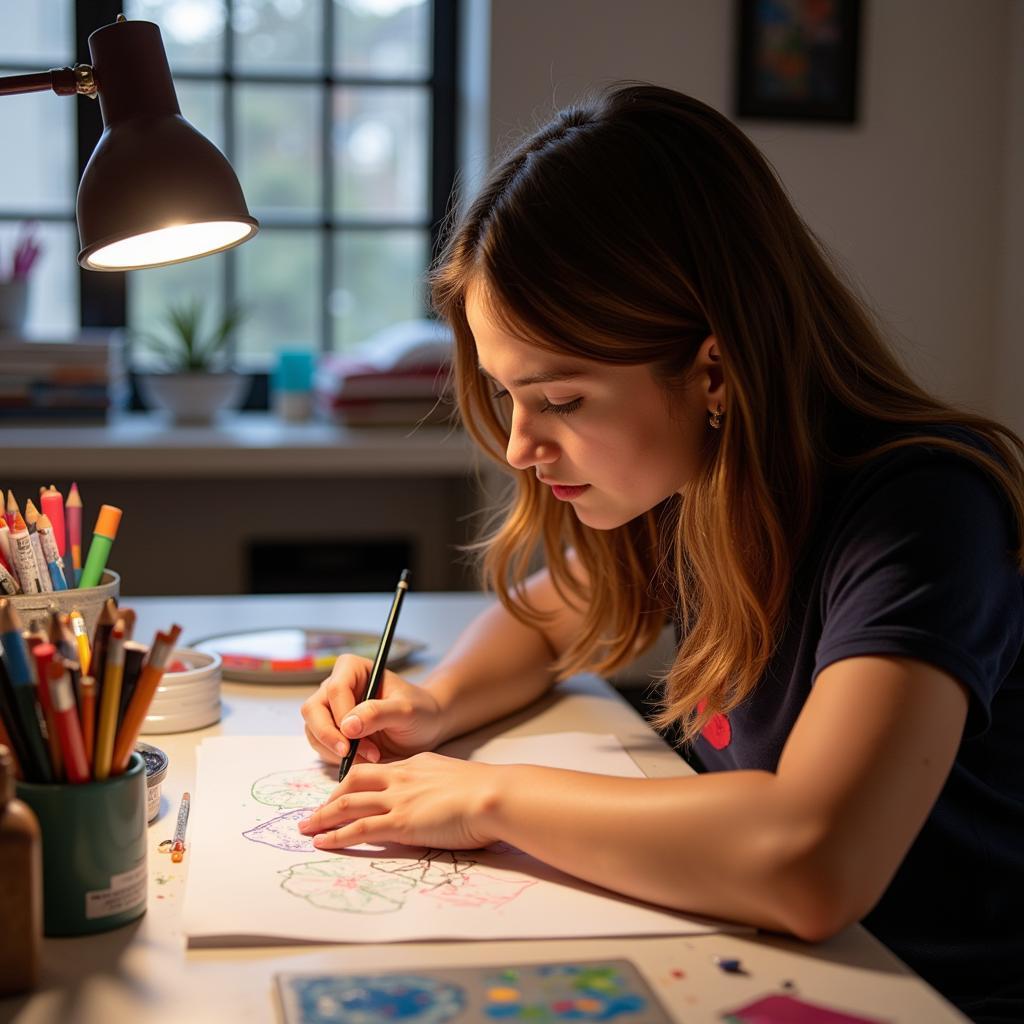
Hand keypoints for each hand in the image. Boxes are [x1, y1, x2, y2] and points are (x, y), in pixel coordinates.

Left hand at [297, 751, 502, 850]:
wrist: (493, 795)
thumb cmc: (488, 792)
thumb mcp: (459, 780)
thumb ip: (443, 789)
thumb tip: (444, 804)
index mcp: (418, 765)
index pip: (380, 771)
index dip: (358, 782)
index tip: (346, 793)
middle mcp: (402, 777)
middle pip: (355, 781)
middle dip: (332, 796)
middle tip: (318, 811)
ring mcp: (398, 800)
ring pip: (348, 803)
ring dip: (323, 816)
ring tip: (306, 828)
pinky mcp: (399, 823)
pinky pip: (358, 829)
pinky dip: (336, 836)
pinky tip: (321, 843)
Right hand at [300, 654, 443, 765]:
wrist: (426, 728)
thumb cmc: (420, 711)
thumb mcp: (406, 711)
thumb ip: (378, 713)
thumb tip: (347, 726)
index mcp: (353, 669)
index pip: (335, 689)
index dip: (341, 715)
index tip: (354, 739)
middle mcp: (336, 686)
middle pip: (313, 709)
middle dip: (329, 735)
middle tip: (349, 754)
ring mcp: (331, 709)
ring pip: (312, 729)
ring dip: (334, 749)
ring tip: (370, 755)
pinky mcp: (331, 731)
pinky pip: (319, 746)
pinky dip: (335, 757)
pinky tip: (363, 758)